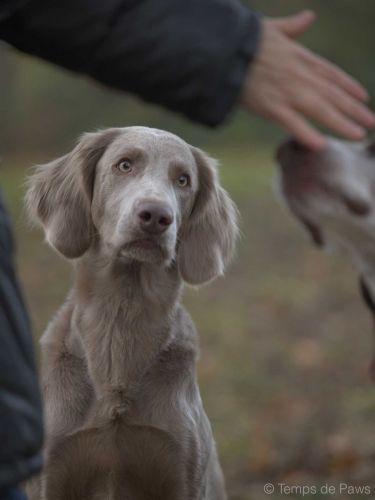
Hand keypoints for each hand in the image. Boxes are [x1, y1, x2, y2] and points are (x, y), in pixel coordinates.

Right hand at [241, 10, 374, 149]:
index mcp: (301, 57)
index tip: (363, 97)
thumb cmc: (244, 39)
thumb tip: (308, 15)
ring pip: (321, 109)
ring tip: (359, 134)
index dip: (349, 86)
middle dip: (354, 109)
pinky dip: (307, 134)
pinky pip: (293, 124)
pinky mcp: (271, 107)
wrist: (224, 50)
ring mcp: (287, 92)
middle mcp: (300, 76)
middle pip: (333, 94)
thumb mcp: (273, 28)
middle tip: (372, 122)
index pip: (332, 74)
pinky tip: (321, 145)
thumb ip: (293, 26)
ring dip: (342, 123)